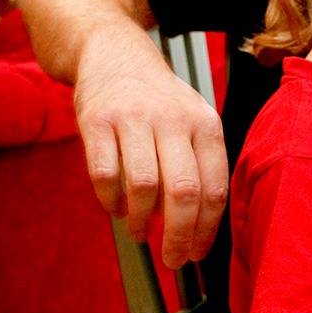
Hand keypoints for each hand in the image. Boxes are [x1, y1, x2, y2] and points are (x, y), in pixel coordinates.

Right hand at [73, 32, 227, 268]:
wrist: (114, 54)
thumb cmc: (158, 100)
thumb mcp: (192, 120)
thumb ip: (198, 165)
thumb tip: (198, 227)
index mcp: (205, 124)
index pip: (214, 187)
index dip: (207, 229)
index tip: (198, 253)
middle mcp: (173, 119)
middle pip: (184, 191)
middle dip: (179, 236)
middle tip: (172, 259)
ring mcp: (134, 118)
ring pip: (145, 185)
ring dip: (142, 220)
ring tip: (141, 232)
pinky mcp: (97, 120)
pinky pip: (105, 173)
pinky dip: (111, 202)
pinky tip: (116, 209)